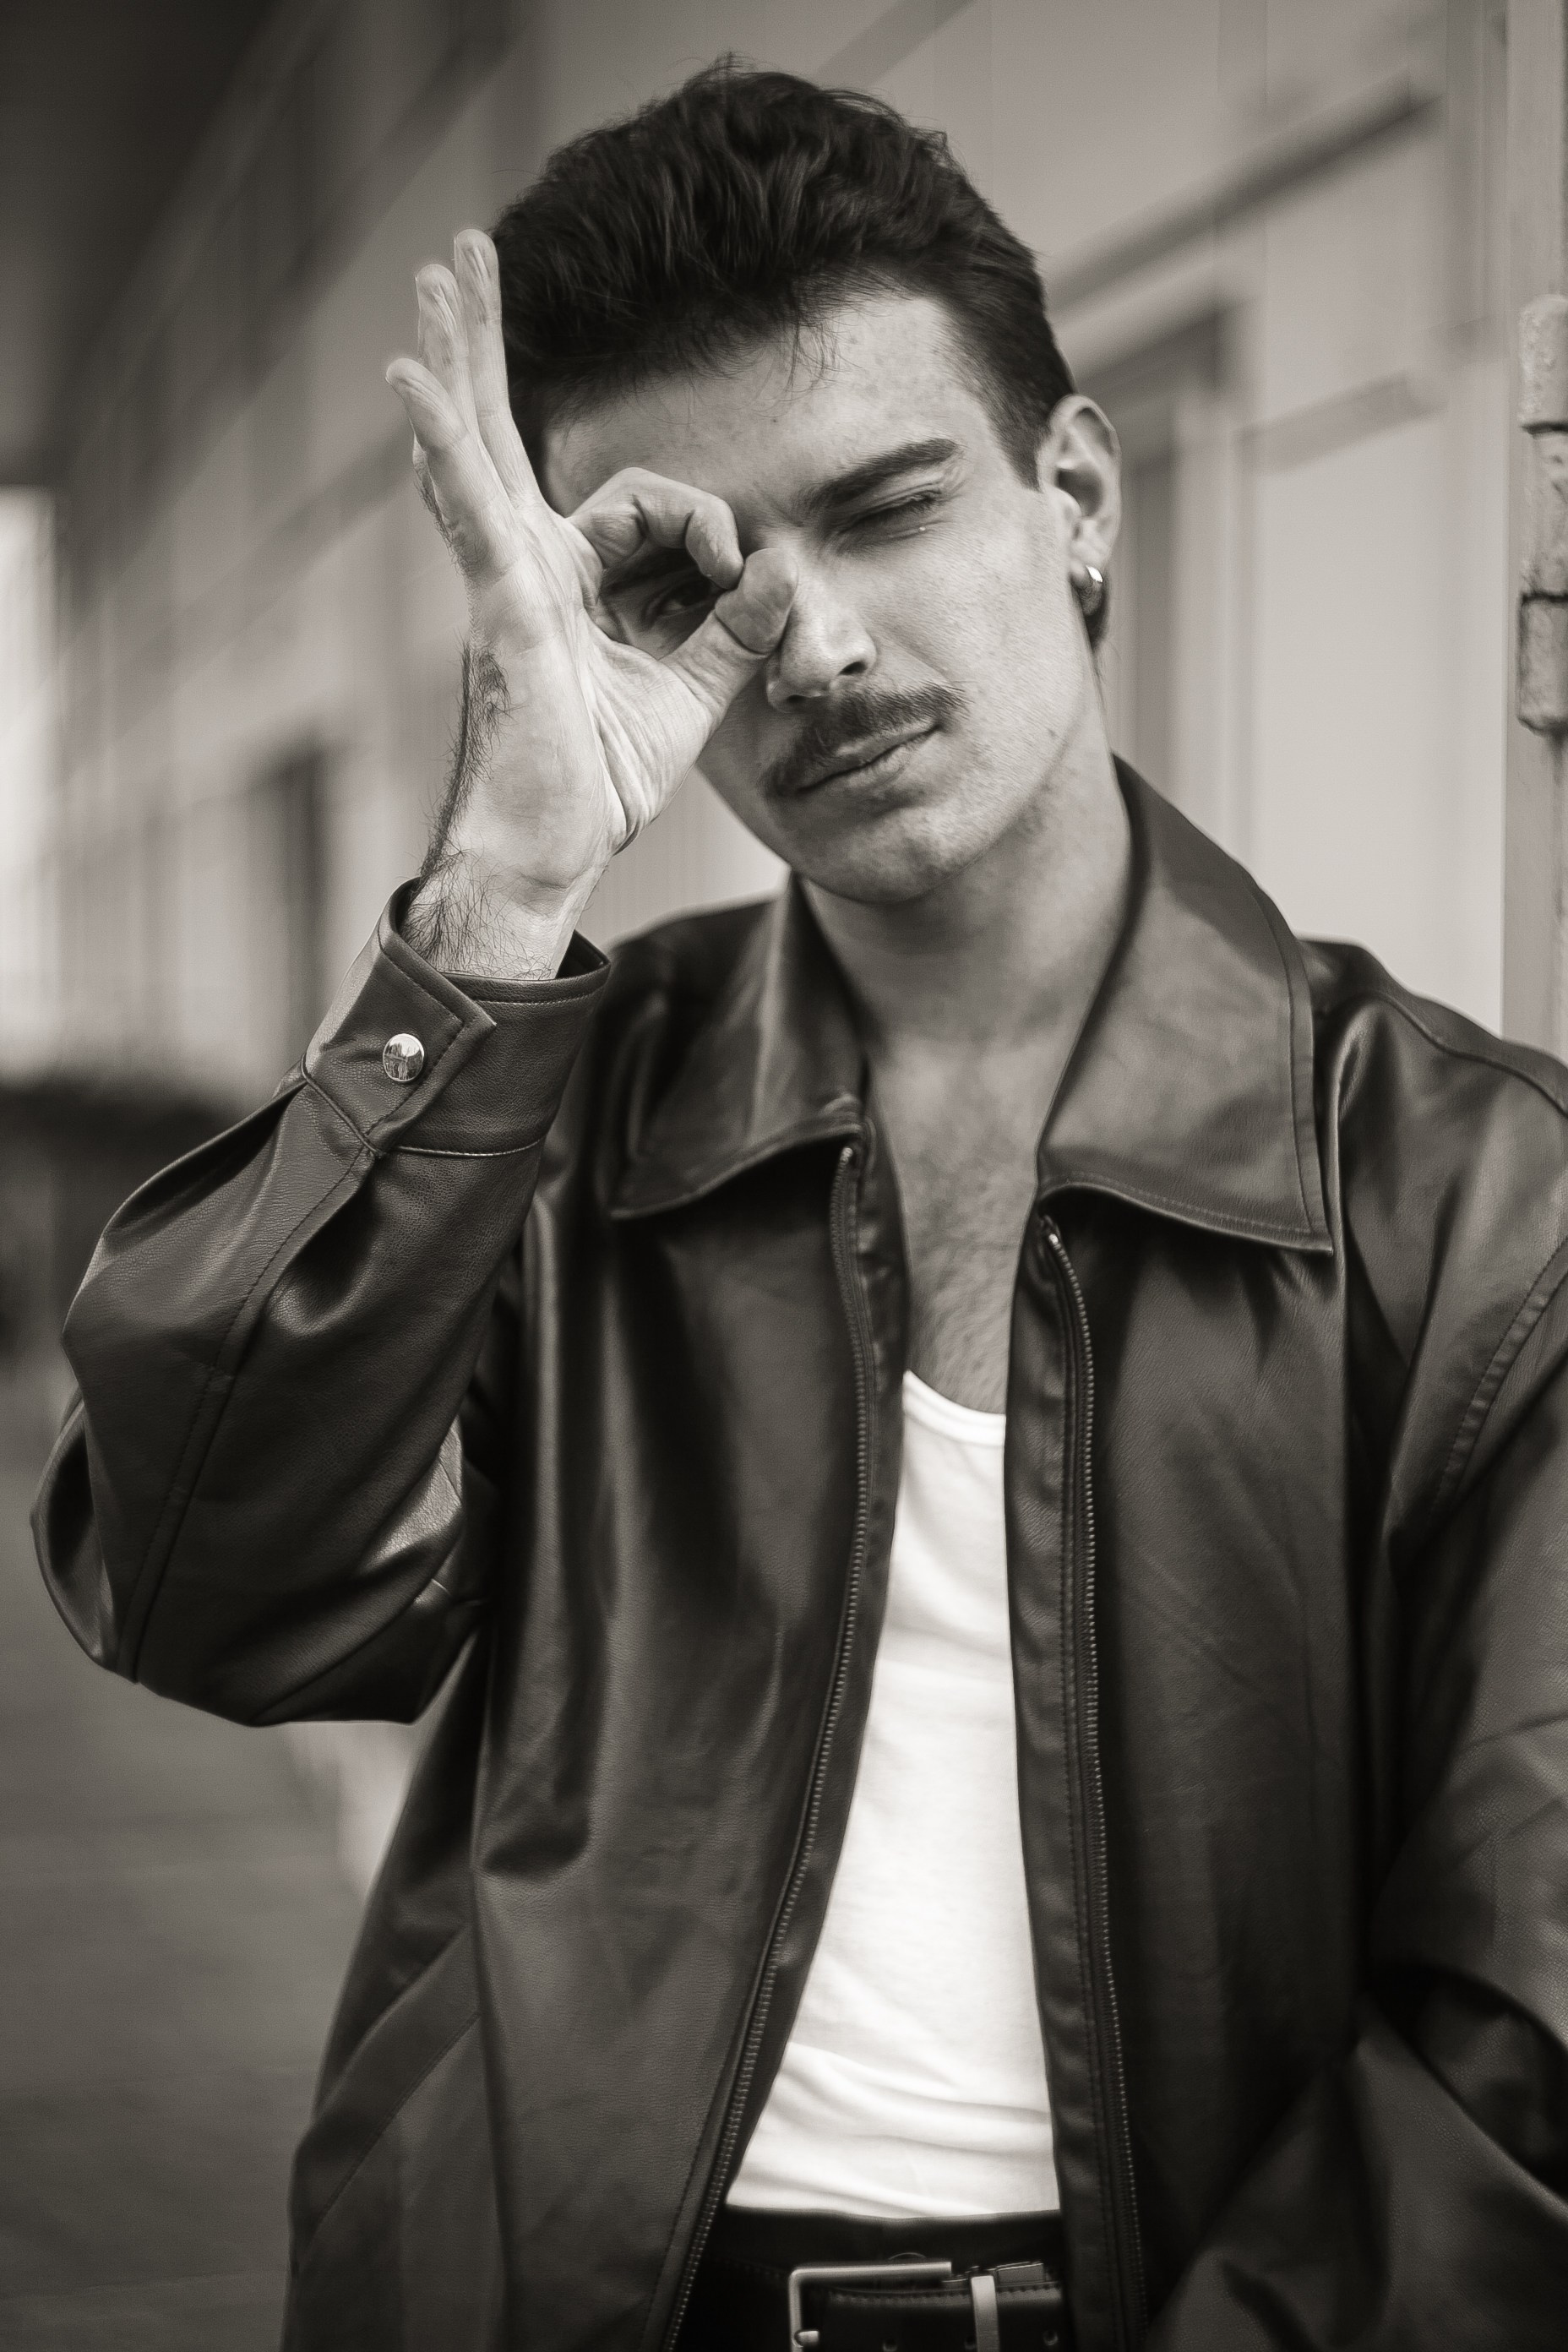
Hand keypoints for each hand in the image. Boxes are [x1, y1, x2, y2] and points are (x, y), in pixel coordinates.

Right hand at [386, 228, 796, 976]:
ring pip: (479, 446)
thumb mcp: (688, 700)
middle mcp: (525, 566)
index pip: (648, 504)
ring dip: (463, 352)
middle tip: (465, 256)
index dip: (710, 527)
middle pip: (507, 430)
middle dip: (490, 343)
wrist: (546, 855)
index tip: (744, 579)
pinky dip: (444, 447)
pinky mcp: (500, 608)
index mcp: (568, 582)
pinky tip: (413, 382)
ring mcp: (503, 581)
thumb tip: (790, 574)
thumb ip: (735, 634)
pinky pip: (471, 514)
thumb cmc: (596, 786)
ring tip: (439, 270)